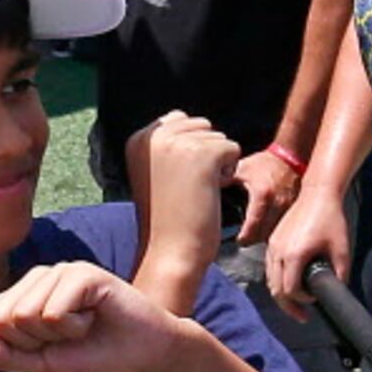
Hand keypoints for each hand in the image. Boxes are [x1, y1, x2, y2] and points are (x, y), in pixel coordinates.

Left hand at [0, 260, 182, 371]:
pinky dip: (73, 328)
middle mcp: (40, 277)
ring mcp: (61, 271)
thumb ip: (4, 354)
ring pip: (26, 314)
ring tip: (83, 327)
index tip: (47, 348)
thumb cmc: (95, 356)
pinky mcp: (82, 273)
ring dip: (57, 335)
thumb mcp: (42, 364)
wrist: (143, 356)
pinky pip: (52, 312)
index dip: (14, 345)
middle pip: (4, 317)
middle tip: (68, 338)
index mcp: (25, 293)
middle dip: (34, 341)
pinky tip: (94, 318)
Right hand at [127, 110, 235, 304]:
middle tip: (184, 188)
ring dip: (215, 165)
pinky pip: (232, 149)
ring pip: (218, 138)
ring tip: (194, 192)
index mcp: (138, 139)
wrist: (169, 251)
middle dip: (203, 155)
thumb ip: (166, 145)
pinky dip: (228, 173)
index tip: (173, 181)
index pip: (179, 120)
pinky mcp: (203, 154)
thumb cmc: (167, 218)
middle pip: (201, 126)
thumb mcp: (154, 173)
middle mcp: (154, 135)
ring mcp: (178, 143)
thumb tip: (190, 120)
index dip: (188, 151)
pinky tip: (208, 193)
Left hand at [232, 148, 301, 245]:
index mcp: (263, 195)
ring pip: (274, 233)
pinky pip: (282, 227)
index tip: (238, 240)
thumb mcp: (241, 169)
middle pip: (264, 234)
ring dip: (263, 237)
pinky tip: (265, 227)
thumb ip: (225, 181)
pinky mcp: (293, 210)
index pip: (253, 225)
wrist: (288, 157)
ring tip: (253, 235)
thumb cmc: (265, 163)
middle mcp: (277, 204)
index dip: (244, 237)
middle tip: (243, 240)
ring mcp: (287, 208)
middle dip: (252, 240)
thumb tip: (208, 189)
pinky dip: (273, 230)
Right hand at [263, 187, 348, 316]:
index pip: (290, 290)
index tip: (314, 300)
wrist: (318, 194)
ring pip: (270, 280)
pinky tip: (290, 283)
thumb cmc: (331, 218)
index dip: (302, 301)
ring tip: (296, 303)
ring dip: (281, 294)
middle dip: (288, 306)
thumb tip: (337, 290)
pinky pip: (270, 268)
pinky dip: (277, 280)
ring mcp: (273, 245)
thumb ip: (341, 274)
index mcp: (294, 255)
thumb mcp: (342, 250)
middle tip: (302, 316)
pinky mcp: (272, 241)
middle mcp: (278, 252)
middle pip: (275, 290)